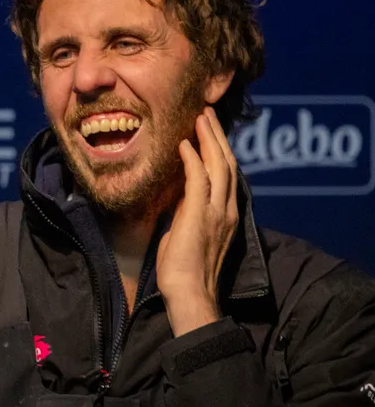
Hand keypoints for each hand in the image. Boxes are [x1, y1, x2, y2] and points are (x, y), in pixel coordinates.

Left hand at [156, 106, 238, 336]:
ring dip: (209, 139)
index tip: (208, 132)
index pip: (226, 175)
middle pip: (227, 163)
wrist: (189, 293)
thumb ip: (187, 214)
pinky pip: (200, 180)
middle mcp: (227, 209)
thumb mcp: (186, 234)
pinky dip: (194, 159)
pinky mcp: (202, 215)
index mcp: (226, 215)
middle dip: (217, 136)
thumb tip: (179, 198)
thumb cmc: (183, 271)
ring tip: (200, 118)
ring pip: (219, 165)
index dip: (218, 151)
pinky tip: (186, 144)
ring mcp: (218, 211)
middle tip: (206, 114)